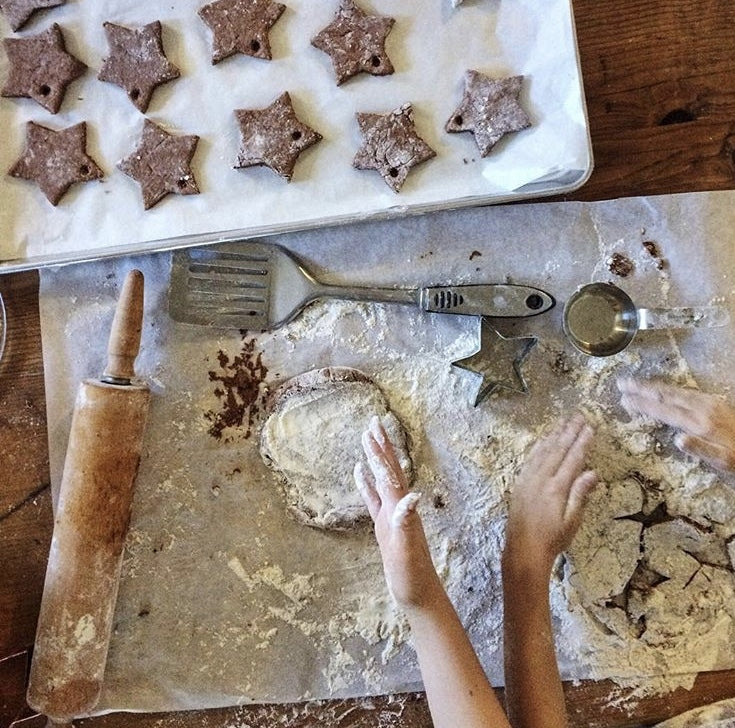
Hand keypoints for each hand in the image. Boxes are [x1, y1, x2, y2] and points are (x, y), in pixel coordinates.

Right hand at [354, 416, 443, 612]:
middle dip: (380, 446)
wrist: (419, 593)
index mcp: (401, 509)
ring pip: (381, 480)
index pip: (388, 474)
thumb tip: (411, 496)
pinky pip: (373, 498)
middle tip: (372, 422)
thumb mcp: (407, 551)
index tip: (372, 429)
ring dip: (375, 459)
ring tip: (366, 439)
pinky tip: (360, 473)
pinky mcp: (385, 526)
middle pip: (388, 470)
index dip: (380, 452)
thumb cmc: (412, 575)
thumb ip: (406, 523)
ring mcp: (391, 515)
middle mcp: (398, 507)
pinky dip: (366, 483)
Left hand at [505, 414, 596, 573]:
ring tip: (563, 421)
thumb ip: (580, 495)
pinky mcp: (520, 483)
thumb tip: (593, 473)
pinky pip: (530, 458)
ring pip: (543, 451)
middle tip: (578, 416)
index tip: (589, 428)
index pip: (572, 459)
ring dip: (554, 435)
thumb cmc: (552, 539)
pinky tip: (544, 440)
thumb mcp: (572, 521)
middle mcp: (541, 479)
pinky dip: (539, 446)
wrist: (523, 550)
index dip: (582, 442)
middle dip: (569, 432)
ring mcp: (528, 479)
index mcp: (556, 488)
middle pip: (557, 450)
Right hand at [618, 377, 734, 473]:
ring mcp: (708, 402)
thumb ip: (701, 450)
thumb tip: (679, 440)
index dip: (642, 404)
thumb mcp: (724, 461)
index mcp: (700, 424)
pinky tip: (663, 389)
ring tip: (635, 382)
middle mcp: (702, 408)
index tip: (624, 399)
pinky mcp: (714, 401)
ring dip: (652, 386)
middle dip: (642, 388)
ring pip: (675, 390)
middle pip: (666, 395)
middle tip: (622, 383)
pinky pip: (684, 391)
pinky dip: (668, 388)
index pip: (664, 411)